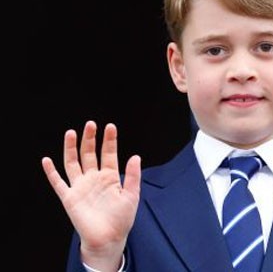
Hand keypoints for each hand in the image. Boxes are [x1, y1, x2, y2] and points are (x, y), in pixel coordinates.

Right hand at [42, 121, 140, 271]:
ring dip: (71, 149)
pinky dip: (51, 172)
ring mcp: (80, 187)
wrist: (108, 238)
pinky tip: (47, 160)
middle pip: (89, 154)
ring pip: (73, 163)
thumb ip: (133, 176)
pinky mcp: (69, 198)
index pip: (108, 154)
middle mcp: (94, 179)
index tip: (110, 126)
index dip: (109, 140)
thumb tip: (135, 156)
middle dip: (89, 139)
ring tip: (71, 133)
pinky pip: (58, 183)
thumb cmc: (121, 219)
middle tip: (90, 124)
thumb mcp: (132, 196)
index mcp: (110, 177)